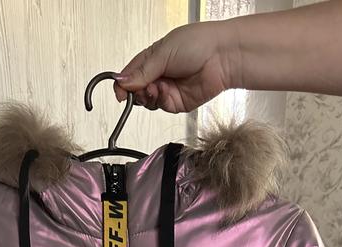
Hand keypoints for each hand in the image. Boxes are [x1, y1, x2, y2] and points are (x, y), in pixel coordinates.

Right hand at [113, 21, 238, 113]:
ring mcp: (168, 89)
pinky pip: (161, 107)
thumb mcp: (162, 53)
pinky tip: (165, 91)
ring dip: (148, 96)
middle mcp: (159, 74)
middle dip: (135, 92)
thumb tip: (122, 82)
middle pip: (136, 91)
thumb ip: (141, 71)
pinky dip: (160, 101)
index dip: (123, 84)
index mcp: (152, 58)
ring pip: (147, 101)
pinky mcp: (177, 103)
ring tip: (156, 87)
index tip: (120, 91)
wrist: (222, 57)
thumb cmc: (198, 44)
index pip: (130, 74)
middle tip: (141, 87)